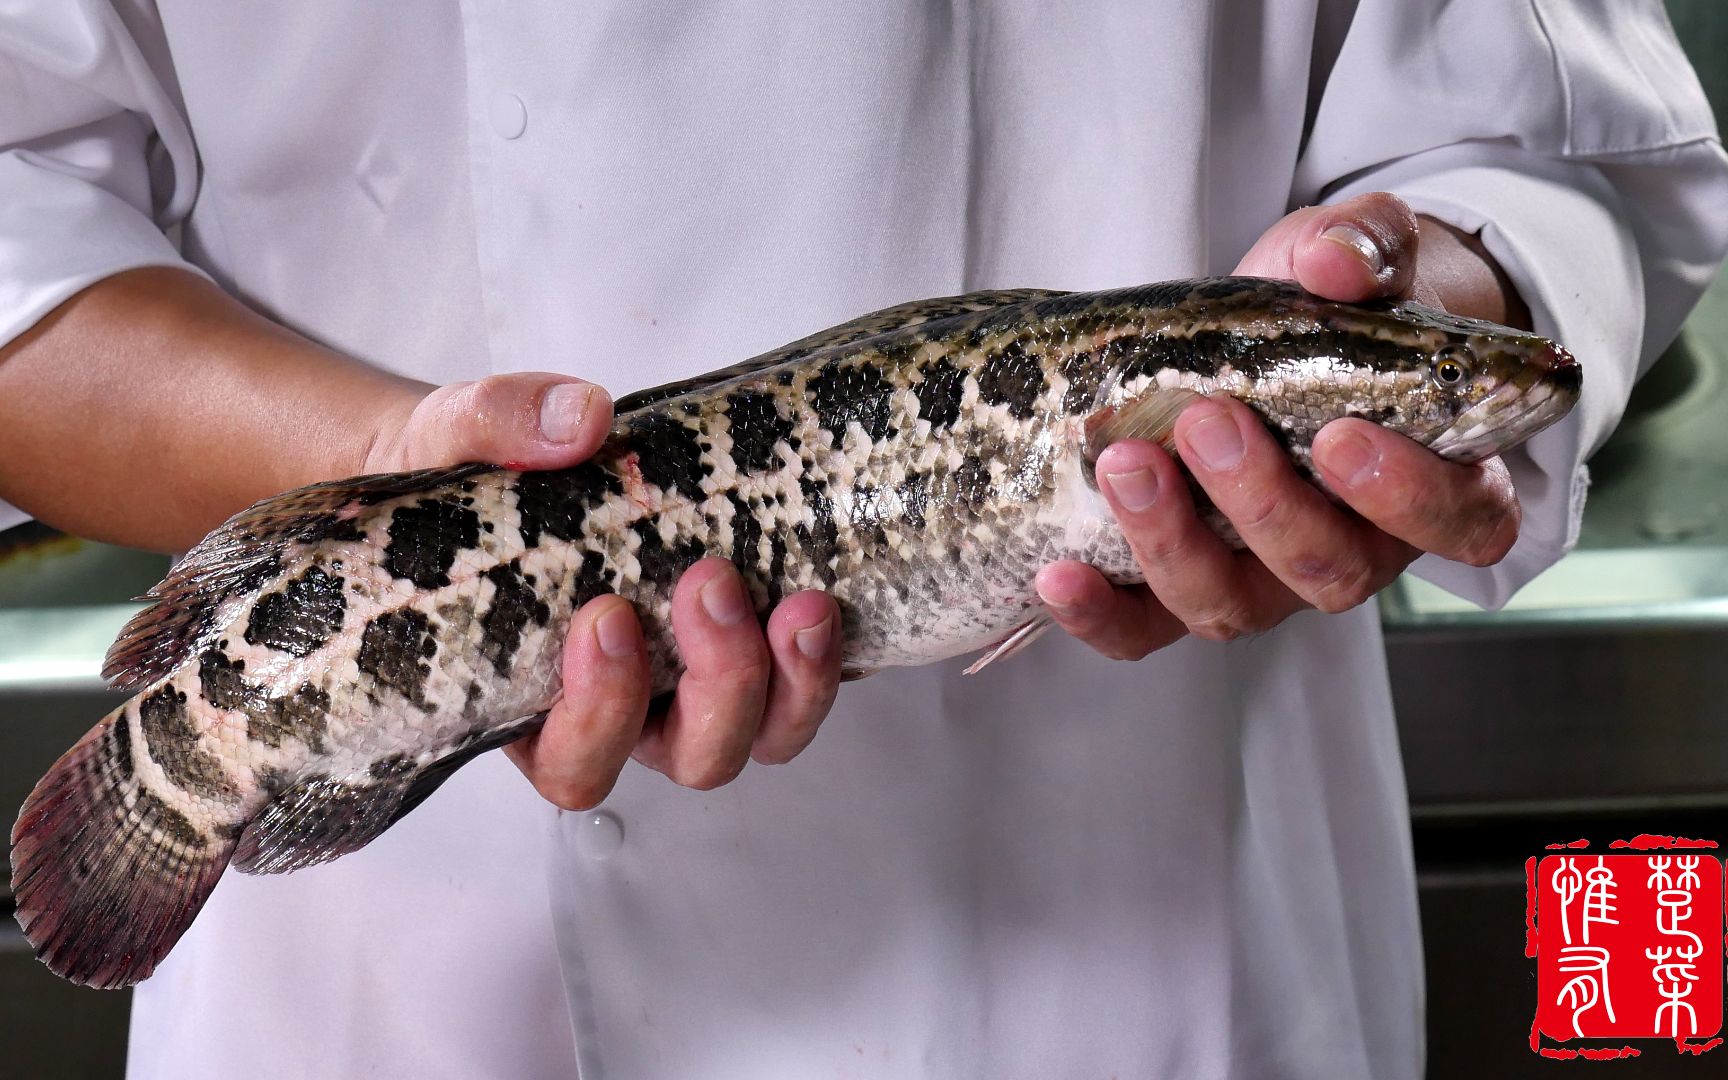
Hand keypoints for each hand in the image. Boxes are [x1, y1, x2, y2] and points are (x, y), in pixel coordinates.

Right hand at [366, 373, 842, 807]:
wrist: (500, 455)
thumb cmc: (456, 481)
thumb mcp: (443, 440)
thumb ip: (494, 426)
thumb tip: (584, 418)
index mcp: (535, 701)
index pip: (574, 763)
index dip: (601, 714)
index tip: (606, 618)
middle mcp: (627, 710)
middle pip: (695, 759)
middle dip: (720, 685)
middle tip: (710, 584)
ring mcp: (696, 681)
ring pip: (767, 734)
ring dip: (795, 681)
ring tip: (802, 602)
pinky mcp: (755, 639)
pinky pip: (809, 677)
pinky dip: (834, 654)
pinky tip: (836, 596)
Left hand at [1035, 191, 1524, 653]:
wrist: (1257, 333)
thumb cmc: (1330, 305)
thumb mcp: (1357, 253)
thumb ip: (1366, 245)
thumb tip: (1334, 263)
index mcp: (1434, 482)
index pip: (1461, 524)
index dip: (1408, 499)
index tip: (1341, 438)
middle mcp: (1353, 550)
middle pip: (1328, 570)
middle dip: (1262, 503)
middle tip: (1206, 421)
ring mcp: (1263, 582)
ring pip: (1231, 606)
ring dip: (1174, 547)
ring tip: (1125, 464)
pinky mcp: (1178, 591)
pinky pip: (1143, 631)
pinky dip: (1100, 614)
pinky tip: (1055, 575)